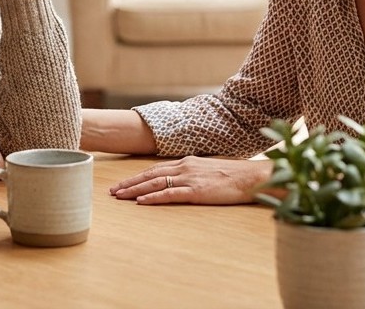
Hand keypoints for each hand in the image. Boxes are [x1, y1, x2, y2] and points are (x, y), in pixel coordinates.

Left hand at [108, 157, 271, 204]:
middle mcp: (185, 166)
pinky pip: (170, 194)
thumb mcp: (209, 169)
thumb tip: (182, 179)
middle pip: (150, 174)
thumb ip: (194, 173)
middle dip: (130, 183)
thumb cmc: (234, 176)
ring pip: (155, 183)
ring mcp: (189, 178)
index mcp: (187, 161)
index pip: (156, 168)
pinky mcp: (196, 191)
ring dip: (135, 190)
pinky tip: (141, 202)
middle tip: (113, 191)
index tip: (124, 182)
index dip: (138, 176)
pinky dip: (153, 197)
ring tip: (119, 196)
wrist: (250, 177)